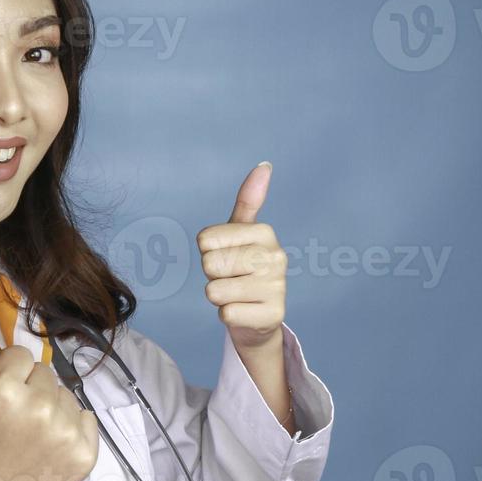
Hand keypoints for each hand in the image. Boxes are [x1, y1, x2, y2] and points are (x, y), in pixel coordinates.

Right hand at [0, 325, 98, 480]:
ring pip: (65, 395)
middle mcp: (41, 407)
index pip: (19, 355)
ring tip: (25, 437)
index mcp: (5, 391)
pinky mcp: (84, 454)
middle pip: (44, 373)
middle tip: (8, 423)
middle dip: (28, 390)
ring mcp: (66, 432)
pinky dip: (71, 429)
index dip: (4, 376)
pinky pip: (86, 418)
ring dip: (49, 408)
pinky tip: (46, 447)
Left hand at [197, 161, 286, 351]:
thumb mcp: (241, 232)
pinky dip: (228, 315)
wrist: (258, 316)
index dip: (208, 251)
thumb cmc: (242, 268)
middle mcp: (276, 257)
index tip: (226, 255)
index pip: (205, 239)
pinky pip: (226, 314)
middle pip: (209, 264)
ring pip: (214, 291)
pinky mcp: (273, 315)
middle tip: (231, 277)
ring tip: (237, 293)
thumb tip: (264, 164)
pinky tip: (244, 311)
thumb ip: (248, 200)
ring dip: (219, 296)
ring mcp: (277, 287)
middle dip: (213, 275)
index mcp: (265, 232)